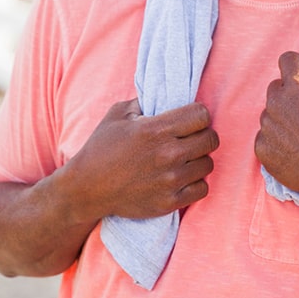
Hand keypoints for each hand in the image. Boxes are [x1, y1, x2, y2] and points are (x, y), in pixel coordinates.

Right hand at [62, 99, 218, 220]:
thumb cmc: (101, 148)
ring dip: (198, 159)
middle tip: (190, 138)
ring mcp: (170, 180)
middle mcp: (167, 154)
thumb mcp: (117, 114)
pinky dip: (195, 182)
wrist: (87, 188)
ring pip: (208, 164)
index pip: (201, 115)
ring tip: (184, 159)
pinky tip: (182, 177)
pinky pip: (202, 188)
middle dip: (202, 135)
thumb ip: (144, 101)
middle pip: (211, 139)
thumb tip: (165, 95)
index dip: (198, 114)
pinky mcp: (170, 202)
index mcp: (155, 130)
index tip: (190, 119)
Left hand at [255, 51, 298, 200]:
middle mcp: (277, 102)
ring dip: (282, 119)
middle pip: (276, 88)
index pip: (287, 59)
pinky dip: (277, 140)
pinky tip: (295, 150)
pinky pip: (266, 135)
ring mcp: (267, 126)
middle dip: (289, 95)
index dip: (298, 67)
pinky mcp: (261, 148)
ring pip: (270, 113)